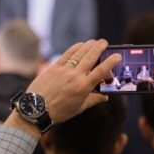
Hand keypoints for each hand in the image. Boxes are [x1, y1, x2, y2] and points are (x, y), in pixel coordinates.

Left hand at [5, 39, 120, 134]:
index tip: (117, 56)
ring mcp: (64, 71)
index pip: (101, 71)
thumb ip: (93, 100)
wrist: (36, 110)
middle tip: (105, 42)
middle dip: (99, 47)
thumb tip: (105, 97)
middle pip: (91, 57)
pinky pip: (67, 54)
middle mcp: (75, 76)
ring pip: (79, 53)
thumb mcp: (79, 108)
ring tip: (94, 42)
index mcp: (83, 87)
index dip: (111, 62)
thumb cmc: (59, 112)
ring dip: (88, 45)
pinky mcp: (53, 68)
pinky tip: (80, 45)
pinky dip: (75, 48)